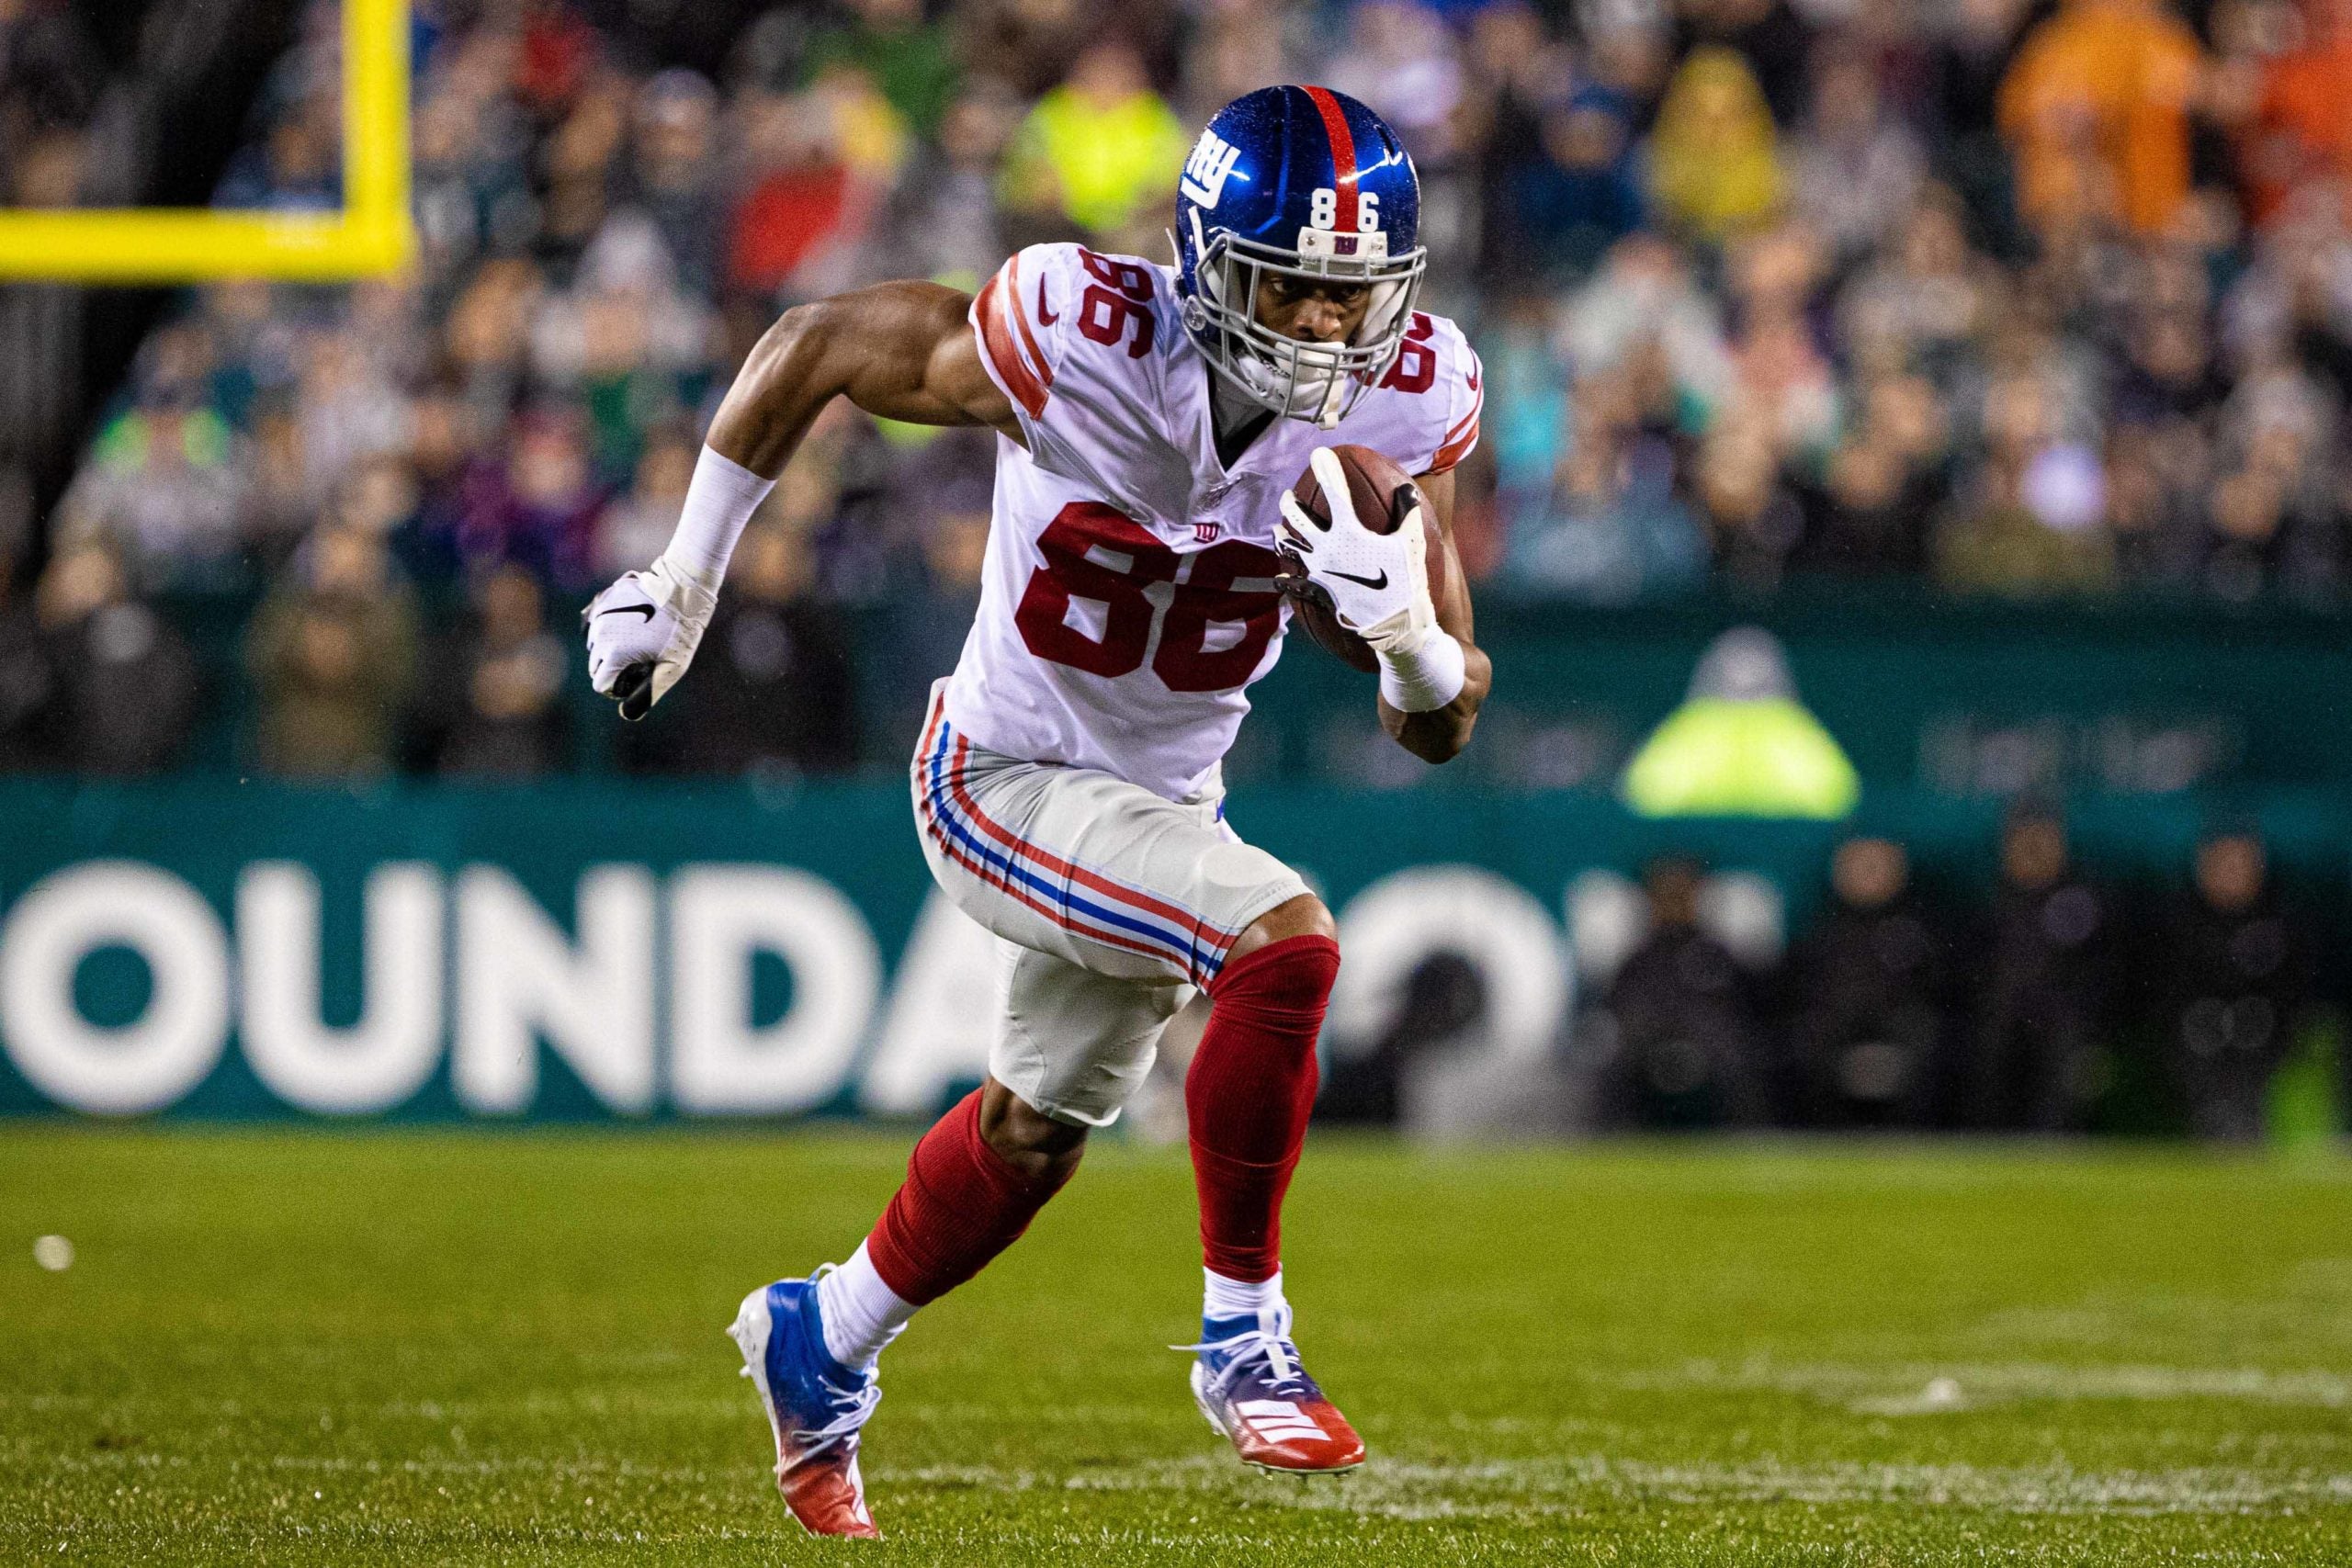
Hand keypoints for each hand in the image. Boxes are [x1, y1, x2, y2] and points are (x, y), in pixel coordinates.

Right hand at [583, 556, 718, 719]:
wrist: (682, 589)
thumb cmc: (681, 631)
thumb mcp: (672, 667)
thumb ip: (649, 692)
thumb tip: (628, 714)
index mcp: (614, 654)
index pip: (600, 684)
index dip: (617, 687)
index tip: (635, 678)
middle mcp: (601, 635)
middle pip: (595, 665)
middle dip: (612, 668)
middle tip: (639, 660)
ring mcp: (600, 616)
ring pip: (596, 643)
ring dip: (611, 647)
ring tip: (639, 639)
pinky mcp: (603, 600)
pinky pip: (599, 622)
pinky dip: (611, 627)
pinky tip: (634, 622)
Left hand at [1275, 447, 1435, 654]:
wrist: (1394, 624)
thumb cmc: (1405, 582)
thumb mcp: (1412, 543)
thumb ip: (1408, 513)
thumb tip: (1406, 488)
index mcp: (1349, 533)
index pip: (1335, 493)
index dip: (1326, 470)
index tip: (1319, 454)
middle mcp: (1328, 549)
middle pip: (1300, 519)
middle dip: (1291, 503)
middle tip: (1288, 494)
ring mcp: (1320, 571)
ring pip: (1291, 550)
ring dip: (1282, 537)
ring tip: (1276, 528)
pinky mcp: (1319, 592)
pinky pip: (1297, 586)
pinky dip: (1286, 582)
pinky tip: (1278, 579)